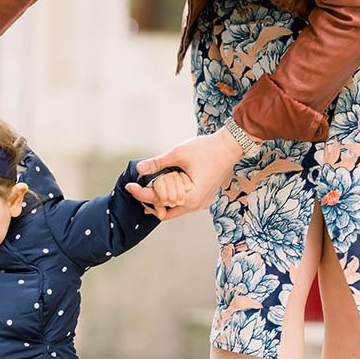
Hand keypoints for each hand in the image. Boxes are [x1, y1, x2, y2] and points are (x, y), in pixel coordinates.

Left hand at [125, 130, 245, 220]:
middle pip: (166, 211)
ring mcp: (202, 204)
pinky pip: (184, 204)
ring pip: (175, 208)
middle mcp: (196, 205)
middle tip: (138, 189)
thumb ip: (157, 163)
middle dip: (151, 201)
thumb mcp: (178, 154)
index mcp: (190, 198)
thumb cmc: (206, 148)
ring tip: (150, 187)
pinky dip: (173, 197)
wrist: (230, 146)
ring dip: (163, 199)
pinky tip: (165, 187)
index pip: (159, 201)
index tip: (129, 186)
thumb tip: (139, 168)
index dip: (141, 193)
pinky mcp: (204, 199)